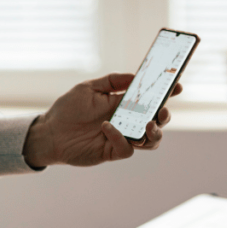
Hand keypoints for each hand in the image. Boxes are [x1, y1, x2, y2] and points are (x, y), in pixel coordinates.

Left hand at [22, 73, 183, 167]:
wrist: (49, 132)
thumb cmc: (68, 109)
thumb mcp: (88, 88)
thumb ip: (112, 81)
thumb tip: (135, 76)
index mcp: (124, 104)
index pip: (150, 99)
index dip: (167, 93)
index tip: (177, 86)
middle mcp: (126, 121)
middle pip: (157, 121)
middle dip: (165, 116)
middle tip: (162, 111)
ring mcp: (121, 138)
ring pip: (150, 141)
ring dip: (153, 133)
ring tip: (147, 124)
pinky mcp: (112, 152)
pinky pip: (127, 149)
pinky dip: (121, 137)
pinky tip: (106, 127)